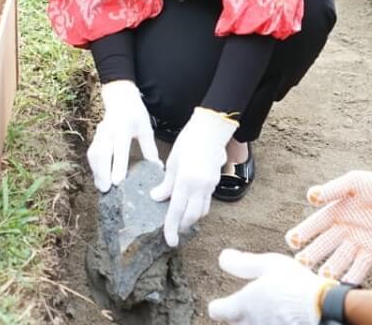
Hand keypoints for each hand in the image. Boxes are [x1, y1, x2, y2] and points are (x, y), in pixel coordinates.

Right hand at [88, 80, 161, 191]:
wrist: (120, 97)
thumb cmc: (135, 113)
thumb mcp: (146, 128)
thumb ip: (149, 148)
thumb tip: (157, 168)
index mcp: (123, 126)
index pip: (119, 148)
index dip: (118, 165)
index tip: (118, 181)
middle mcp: (108, 130)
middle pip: (101, 153)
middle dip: (102, 172)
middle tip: (106, 189)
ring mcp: (99, 133)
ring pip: (94, 154)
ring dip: (96, 171)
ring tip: (102, 187)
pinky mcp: (95, 137)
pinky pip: (92, 154)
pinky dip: (94, 167)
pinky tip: (99, 178)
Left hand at [150, 108, 236, 246]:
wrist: (210, 131)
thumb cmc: (188, 142)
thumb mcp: (172, 163)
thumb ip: (166, 184)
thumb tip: (156, 198)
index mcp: (186, 180)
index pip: (177, 210)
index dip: (171, 228)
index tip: (169, 241)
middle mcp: (200, 186)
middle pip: (192, 216)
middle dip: (182, 226)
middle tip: (173, 232)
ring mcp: (210, 186)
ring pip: (202, 211)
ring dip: (191, 218)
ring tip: (180, 220)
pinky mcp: (215, 183)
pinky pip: (207, 202)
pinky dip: (198, 208)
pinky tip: (189, 205)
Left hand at [208, 250, 332, 324]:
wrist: (323, 309)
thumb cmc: (296, 285)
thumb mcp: (268, 265)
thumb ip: (242, 263)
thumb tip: (223, 258)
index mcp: (243, 305)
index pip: (215, 311)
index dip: (219, 305)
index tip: (226, 301)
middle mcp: (251, 323)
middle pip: (235, 322)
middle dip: (240, 315)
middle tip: (256, 303)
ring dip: (259, 320)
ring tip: (275, 309)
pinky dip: (275, 323)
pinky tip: (286, 317)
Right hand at [285, 170, 371, 283]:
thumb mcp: (354, 182)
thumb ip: (333, 189)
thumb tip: (310, 197)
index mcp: (336, 211)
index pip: (315, 224)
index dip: (304, 232)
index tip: (293, 241)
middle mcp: (344, 228)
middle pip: (324, 245)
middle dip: (312, 254)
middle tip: (301, 263)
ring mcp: (358, 241)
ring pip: (340, 258)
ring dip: (330, 267)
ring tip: (321, 275)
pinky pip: (361, 266)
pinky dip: (352, 276)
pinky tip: (343, 284)